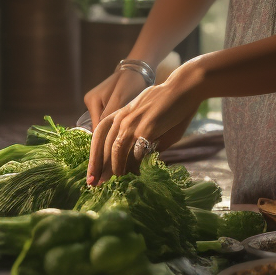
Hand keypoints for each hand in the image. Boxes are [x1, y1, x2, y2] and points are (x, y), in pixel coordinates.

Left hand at [87, 58, 207, 184]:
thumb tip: (136, 162)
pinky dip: (135, 167)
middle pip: (103, 147)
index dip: (93, 157)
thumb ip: (139, 138)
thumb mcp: (148, 120)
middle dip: (99, 168)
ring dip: (115, 170)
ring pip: (116, 152)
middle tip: (95, 185)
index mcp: (119, 113)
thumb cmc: (168, 105)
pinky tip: (136, 175)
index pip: (98, 136)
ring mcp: (133, 123)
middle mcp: (122, 118)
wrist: (183, 89)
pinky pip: (136, 153)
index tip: (91, 174)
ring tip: (116, 183)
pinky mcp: (147, 129)